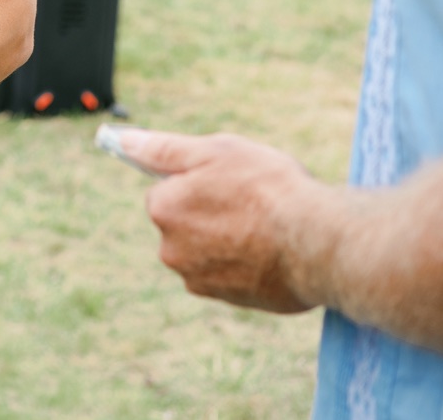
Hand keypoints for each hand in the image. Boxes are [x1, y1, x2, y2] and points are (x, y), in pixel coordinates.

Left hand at [124, 129, 324, 314]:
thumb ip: (163, 149)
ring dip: (230, 241)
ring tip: (267, 230)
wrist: (319, 242)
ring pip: (209, 250)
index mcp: (163, 209)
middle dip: (212, 215)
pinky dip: (248, 265)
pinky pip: (232, 275)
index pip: (168, 191)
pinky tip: (273, 254)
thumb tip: (124, 141)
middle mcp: (171, 250)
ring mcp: (200, 279)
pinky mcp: (229, 300)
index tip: (227, 183)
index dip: (199, 183)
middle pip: (186, 224)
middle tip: (252, 206)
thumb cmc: (268, 188)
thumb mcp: (215, 150)